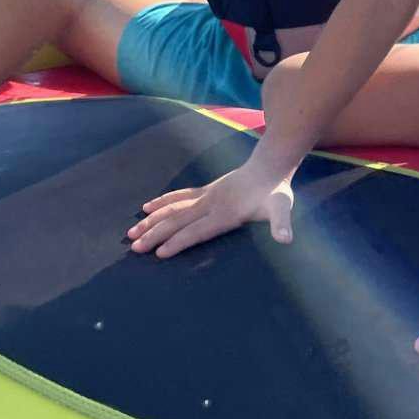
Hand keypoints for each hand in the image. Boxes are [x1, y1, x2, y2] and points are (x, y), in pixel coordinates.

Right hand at [126, 163, 295, 258]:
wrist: (270, 166)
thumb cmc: (276, 193)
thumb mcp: (282, 208)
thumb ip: (282, 224)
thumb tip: (286, 239)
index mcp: (226, 213)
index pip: (197, 230)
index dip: (179, 241)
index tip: (159, 253)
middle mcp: (211, 204)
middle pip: (178, 220)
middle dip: (155, 234)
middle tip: (134, 247)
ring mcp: (206, 195)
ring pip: (173, 208)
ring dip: (152, 220)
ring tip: (132, 232)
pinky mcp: (205, 191)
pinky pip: (178, 197)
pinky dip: (162, 202)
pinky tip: (147, 208)